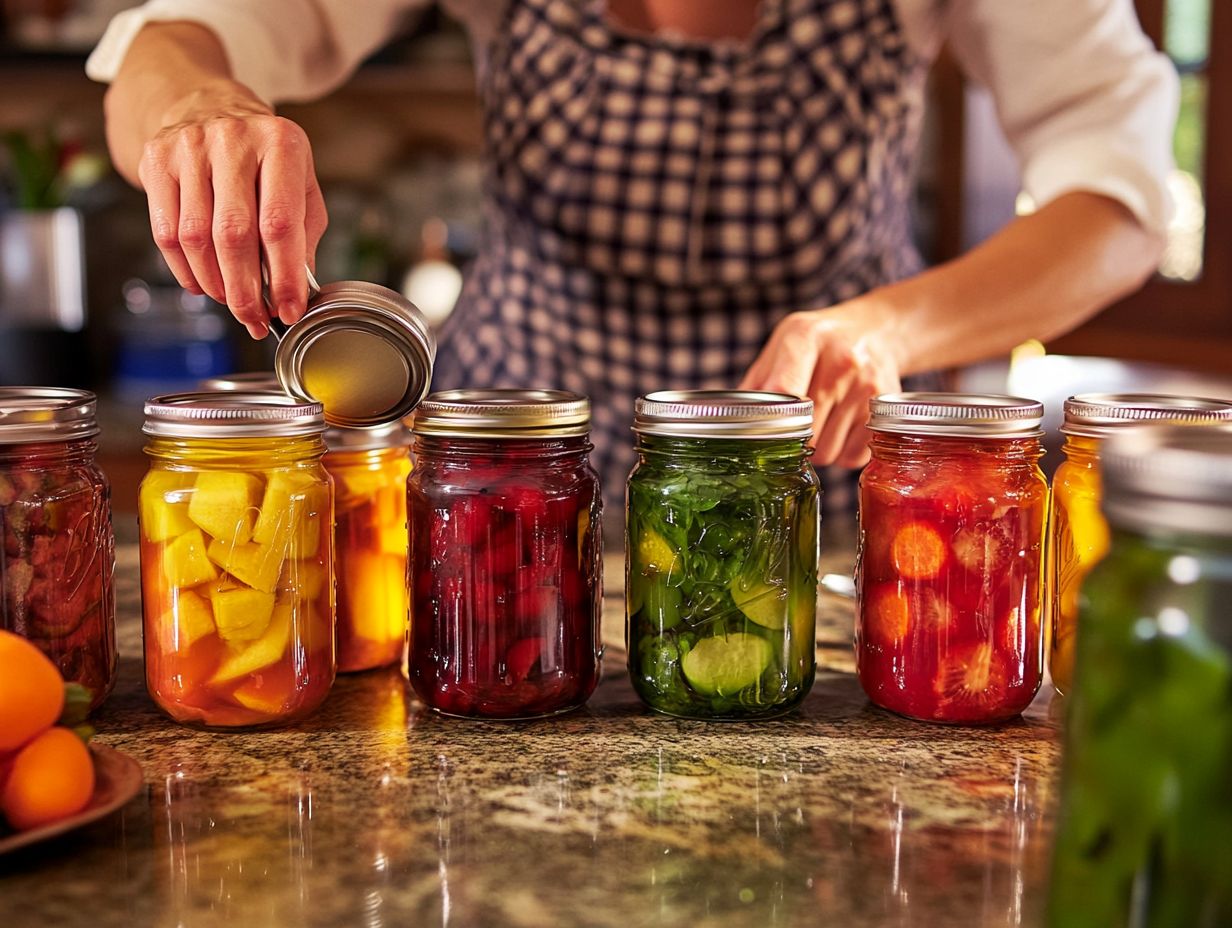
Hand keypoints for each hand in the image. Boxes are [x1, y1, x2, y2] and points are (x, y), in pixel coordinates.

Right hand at [137, 81, 327, 337]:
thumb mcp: (299, 183)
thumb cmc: (263, 156)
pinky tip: (202, 283)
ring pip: (196, 238)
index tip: (288, 310)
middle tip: (256, 320)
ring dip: (216, 284)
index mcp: (281, 144)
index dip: (284, 277)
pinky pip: (165, 232)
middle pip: (234, 235)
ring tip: (233, 302)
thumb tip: (297, 291)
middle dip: (246, 291)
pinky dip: (185, 270)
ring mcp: (189, 147)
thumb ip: (304, 235)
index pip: (280, 224)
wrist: (205, 105)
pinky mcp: (156, 160)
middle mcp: (233, 140)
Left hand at [739, 300, 903, 467]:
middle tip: (792, 425)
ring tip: (820, 422)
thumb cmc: (819, 341)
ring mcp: (866, 385)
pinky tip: (840, 429)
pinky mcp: (884, 409)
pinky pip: (851, 457)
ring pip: (826, 451)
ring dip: (816, 449)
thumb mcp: (784, 342)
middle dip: (791, 439)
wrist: (876, 329)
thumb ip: (756, 382)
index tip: (762, 431)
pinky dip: (841, 453)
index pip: (783, 390)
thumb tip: (730, 424)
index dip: (769, 420)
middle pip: (803, 432)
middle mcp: (841, 361)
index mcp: (806, 338)